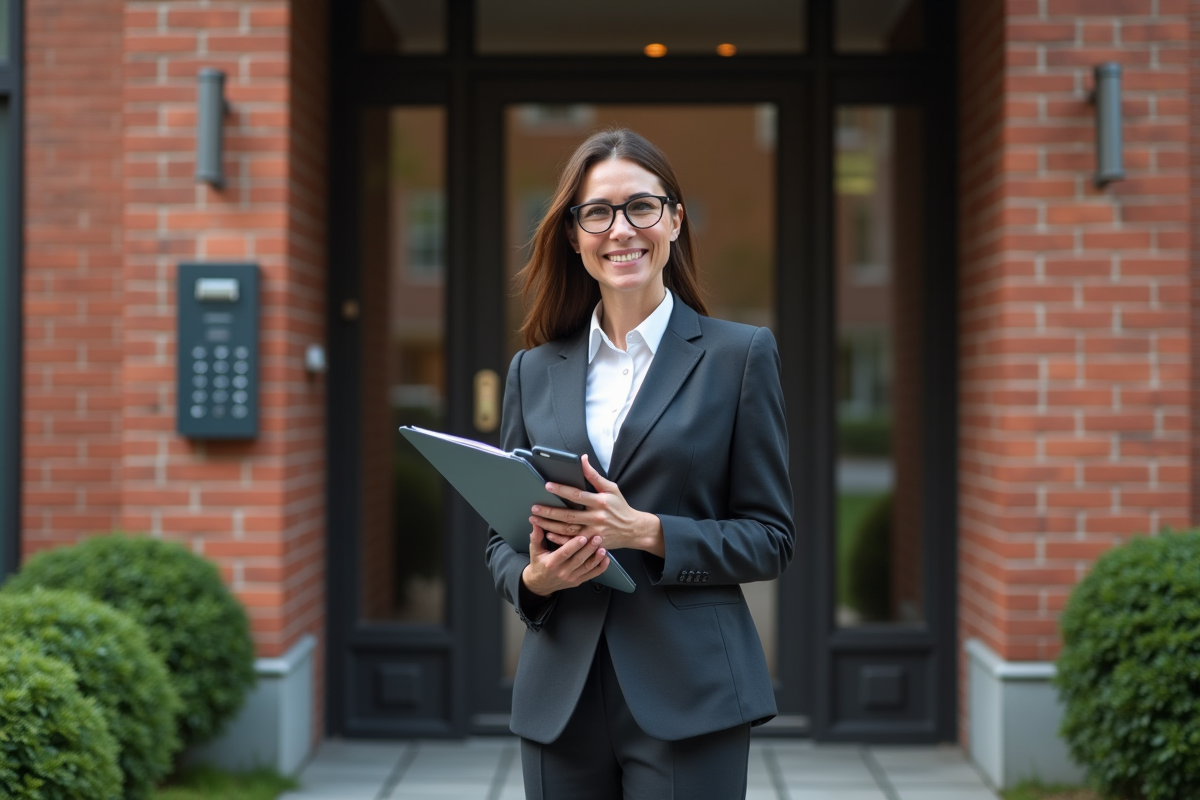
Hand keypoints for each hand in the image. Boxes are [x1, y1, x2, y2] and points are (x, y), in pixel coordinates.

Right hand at [520, 522, 609, 596]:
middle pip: (578, 560)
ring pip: (587, 567)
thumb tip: (535, 523)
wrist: (540, 584)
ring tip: (603, 548)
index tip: (583, 537)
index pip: (564, 553)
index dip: (574, 545)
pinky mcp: (578, 581)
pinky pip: (591, 575)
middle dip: (589, 549)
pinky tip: (606, 559)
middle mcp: (562, 571)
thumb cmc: (538, 564)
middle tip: (598, 538)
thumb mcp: (535, 550)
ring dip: (596, 558)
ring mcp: (571, 578)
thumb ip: (536, 536)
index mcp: (551, 563)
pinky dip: (600, 568)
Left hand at [533, 455, 665, 557]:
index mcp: (600, 502)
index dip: (562, 490)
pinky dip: (559, 540)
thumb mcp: (611, 488)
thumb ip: (594, 475)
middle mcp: (596, 518)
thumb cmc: (620, 507)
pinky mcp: (592, 543)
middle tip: (534, 508)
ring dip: (550, 526)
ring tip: (535, 521)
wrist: (632, 530)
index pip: (577, 495)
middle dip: (549, 512)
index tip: (547, 486)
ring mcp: (594, 533)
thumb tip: (582, 459)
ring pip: (568, 531)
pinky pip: (573, 543)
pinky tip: (547, 534)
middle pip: (569, 516)